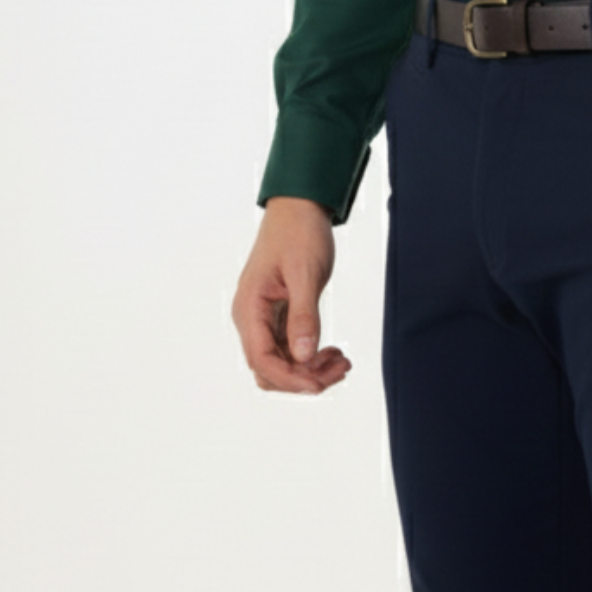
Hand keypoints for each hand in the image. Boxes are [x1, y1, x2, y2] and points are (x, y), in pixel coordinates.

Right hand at [231, 196, 352, 395]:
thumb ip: (303, 316)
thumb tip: (304, 357)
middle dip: (303, 377)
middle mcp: (251, 318)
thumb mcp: (305, 274)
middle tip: (340, 369)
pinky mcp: (278, 315)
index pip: (262, 360)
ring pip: (281, 361)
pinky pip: (290, 347)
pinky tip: (334, 351)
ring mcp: (264, 318)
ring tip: (342, 361)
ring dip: (310, 368)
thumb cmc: (299, 233)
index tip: (320, 384)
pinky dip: (311, 354)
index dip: (290, 379)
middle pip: (270, 369)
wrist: (299, 206)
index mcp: (249, 308)